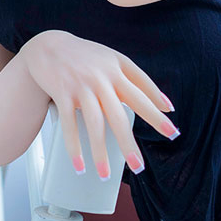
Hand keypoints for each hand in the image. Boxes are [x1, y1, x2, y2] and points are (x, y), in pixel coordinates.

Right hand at [21, 30, 178, 178]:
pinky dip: (74, 147)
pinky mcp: (62, 94)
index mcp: (118, 70)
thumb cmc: (88, 57)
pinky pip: (69, 125)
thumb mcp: (116, 61)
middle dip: (128, 143)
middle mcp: (101, 79)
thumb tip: (169, 105)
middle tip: (138, 167)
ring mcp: (81, 87)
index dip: (157, 114)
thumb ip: (142, 81)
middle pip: (119, 116)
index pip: (142, 95)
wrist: (48, 45)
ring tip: (105, 175)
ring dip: (99, 152)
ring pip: (94, 124)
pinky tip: (79, 165)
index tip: (172, 133)